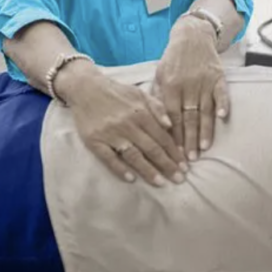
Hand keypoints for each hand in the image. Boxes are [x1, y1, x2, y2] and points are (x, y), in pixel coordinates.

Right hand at [56, 60, 187, 186]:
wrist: (86, 88)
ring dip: (148, 171)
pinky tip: (131, 179)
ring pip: (133, 156)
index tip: (185, 166)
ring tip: (161, 183)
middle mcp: (127, 124)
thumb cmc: (117, 93)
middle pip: (151, 149)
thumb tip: (171, 126)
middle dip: (167, 165)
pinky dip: (120, 169)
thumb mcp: (140, 94)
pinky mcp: (94, 141)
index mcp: (141, 113)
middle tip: (180, 179)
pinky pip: (108, 158)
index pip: (162, 137)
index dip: (175, 153)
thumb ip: (158, 108)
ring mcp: (110, 134)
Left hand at [155, 15, 229, 160]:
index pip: (171, 117)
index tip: (174, 153)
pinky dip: (223, 104)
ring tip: (204, 148)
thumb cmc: (172, 59)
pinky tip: (223, 118)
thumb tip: (153, 122)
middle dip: (189, 140)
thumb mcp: (158, 75)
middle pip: (188, 117)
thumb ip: (156, 97)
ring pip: (204, 110)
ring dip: (205, 130)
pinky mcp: (218, 77)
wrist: (192, 36)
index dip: (174, 136)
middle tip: (189, 159)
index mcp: (170, 86)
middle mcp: (187, 85)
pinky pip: (222, 93)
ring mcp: (204, 81)